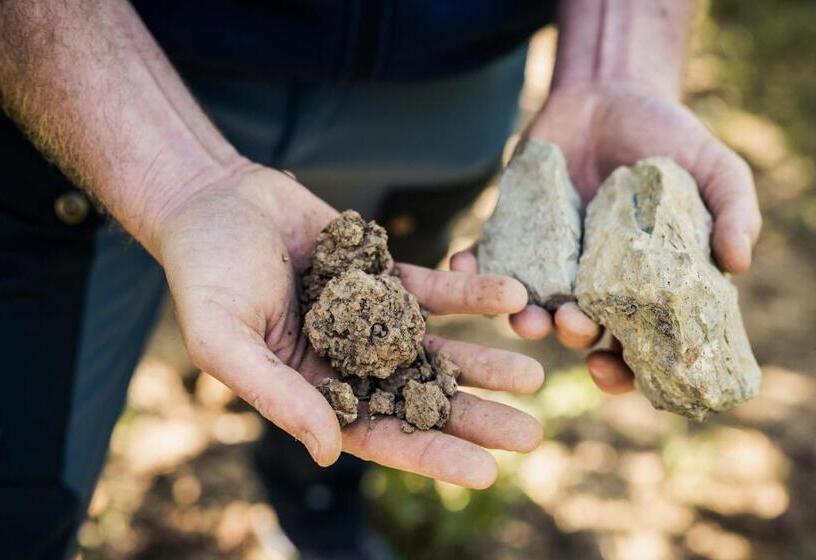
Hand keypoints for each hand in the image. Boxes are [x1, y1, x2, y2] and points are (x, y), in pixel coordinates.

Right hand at [155, 163, 544, 487]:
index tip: (483, 472)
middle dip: (473, 416)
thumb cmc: (205, 273)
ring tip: (533, 377)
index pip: (377, 434)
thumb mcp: (223, 339)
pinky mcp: (383, 276)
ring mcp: (370, 318)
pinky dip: (469, 294)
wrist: (215, 201)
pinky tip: (509, 295)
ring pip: (436, 348)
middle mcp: (347, 362)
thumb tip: (328, 452)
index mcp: (310, 390)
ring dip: (484, 362)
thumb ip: (275, 396)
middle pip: (419, 398)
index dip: (429, 454)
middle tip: (529, 434)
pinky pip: (433, 290)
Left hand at [452, 84, 761, 394]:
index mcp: (639, 285)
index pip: (633, 343)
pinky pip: (485, 257)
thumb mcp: (713, 168)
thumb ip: (734, 210)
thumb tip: (740, 263)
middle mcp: (590, 283)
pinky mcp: (513, 230)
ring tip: (525, 316)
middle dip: (571, 338)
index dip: (622, 369)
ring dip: (522, 318)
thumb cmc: (667, 138)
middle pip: (577, 330)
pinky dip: (469, 266)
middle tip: (571, 326)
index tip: (611, 371)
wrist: (611, 92)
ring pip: (529, 304)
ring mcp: (548, 260)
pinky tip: (461, 266)